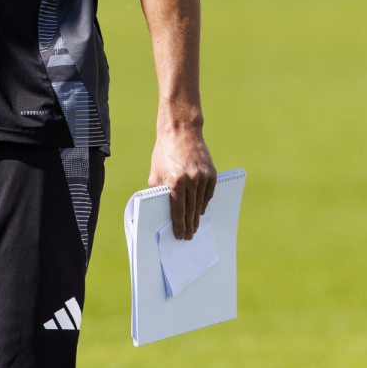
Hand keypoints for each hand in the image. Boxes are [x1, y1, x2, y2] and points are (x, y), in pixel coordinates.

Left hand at [149, 125, 215, 239]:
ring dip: (197, 216)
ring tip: (195, 226)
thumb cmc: (165, 151)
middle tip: (189, 236)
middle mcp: (191, 180)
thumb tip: (160, 206)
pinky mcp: (211, 172)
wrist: (181, 131)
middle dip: (189, 225)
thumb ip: (157, 190)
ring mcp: (203, 176)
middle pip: (191, 210)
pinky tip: (201, 210)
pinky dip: (205, 202)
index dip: (179, 225)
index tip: (181, 235)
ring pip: (201, 203)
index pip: (178, 210)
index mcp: (175, 181)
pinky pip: (209, 193)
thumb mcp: (155, 172)